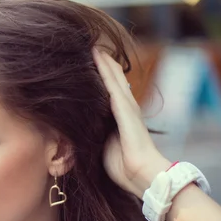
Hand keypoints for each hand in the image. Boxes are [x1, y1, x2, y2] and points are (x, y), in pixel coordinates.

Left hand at [92, 48, 171, 197]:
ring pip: (112, 78)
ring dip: (103, 61)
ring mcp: (126, 106)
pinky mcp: (125, 108)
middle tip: (90, 48)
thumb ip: (96, 134)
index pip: (108, 91)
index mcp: (119, 117)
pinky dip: (105, 69)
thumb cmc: (122, 166)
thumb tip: (79, 131)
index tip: (86, 65)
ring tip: (93, 47)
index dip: (99, 78)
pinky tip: (98, 57)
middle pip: (112, 80)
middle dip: (102, 65)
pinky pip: (112, 84)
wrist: (141, 174)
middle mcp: (125, 108)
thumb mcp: (103, 146)